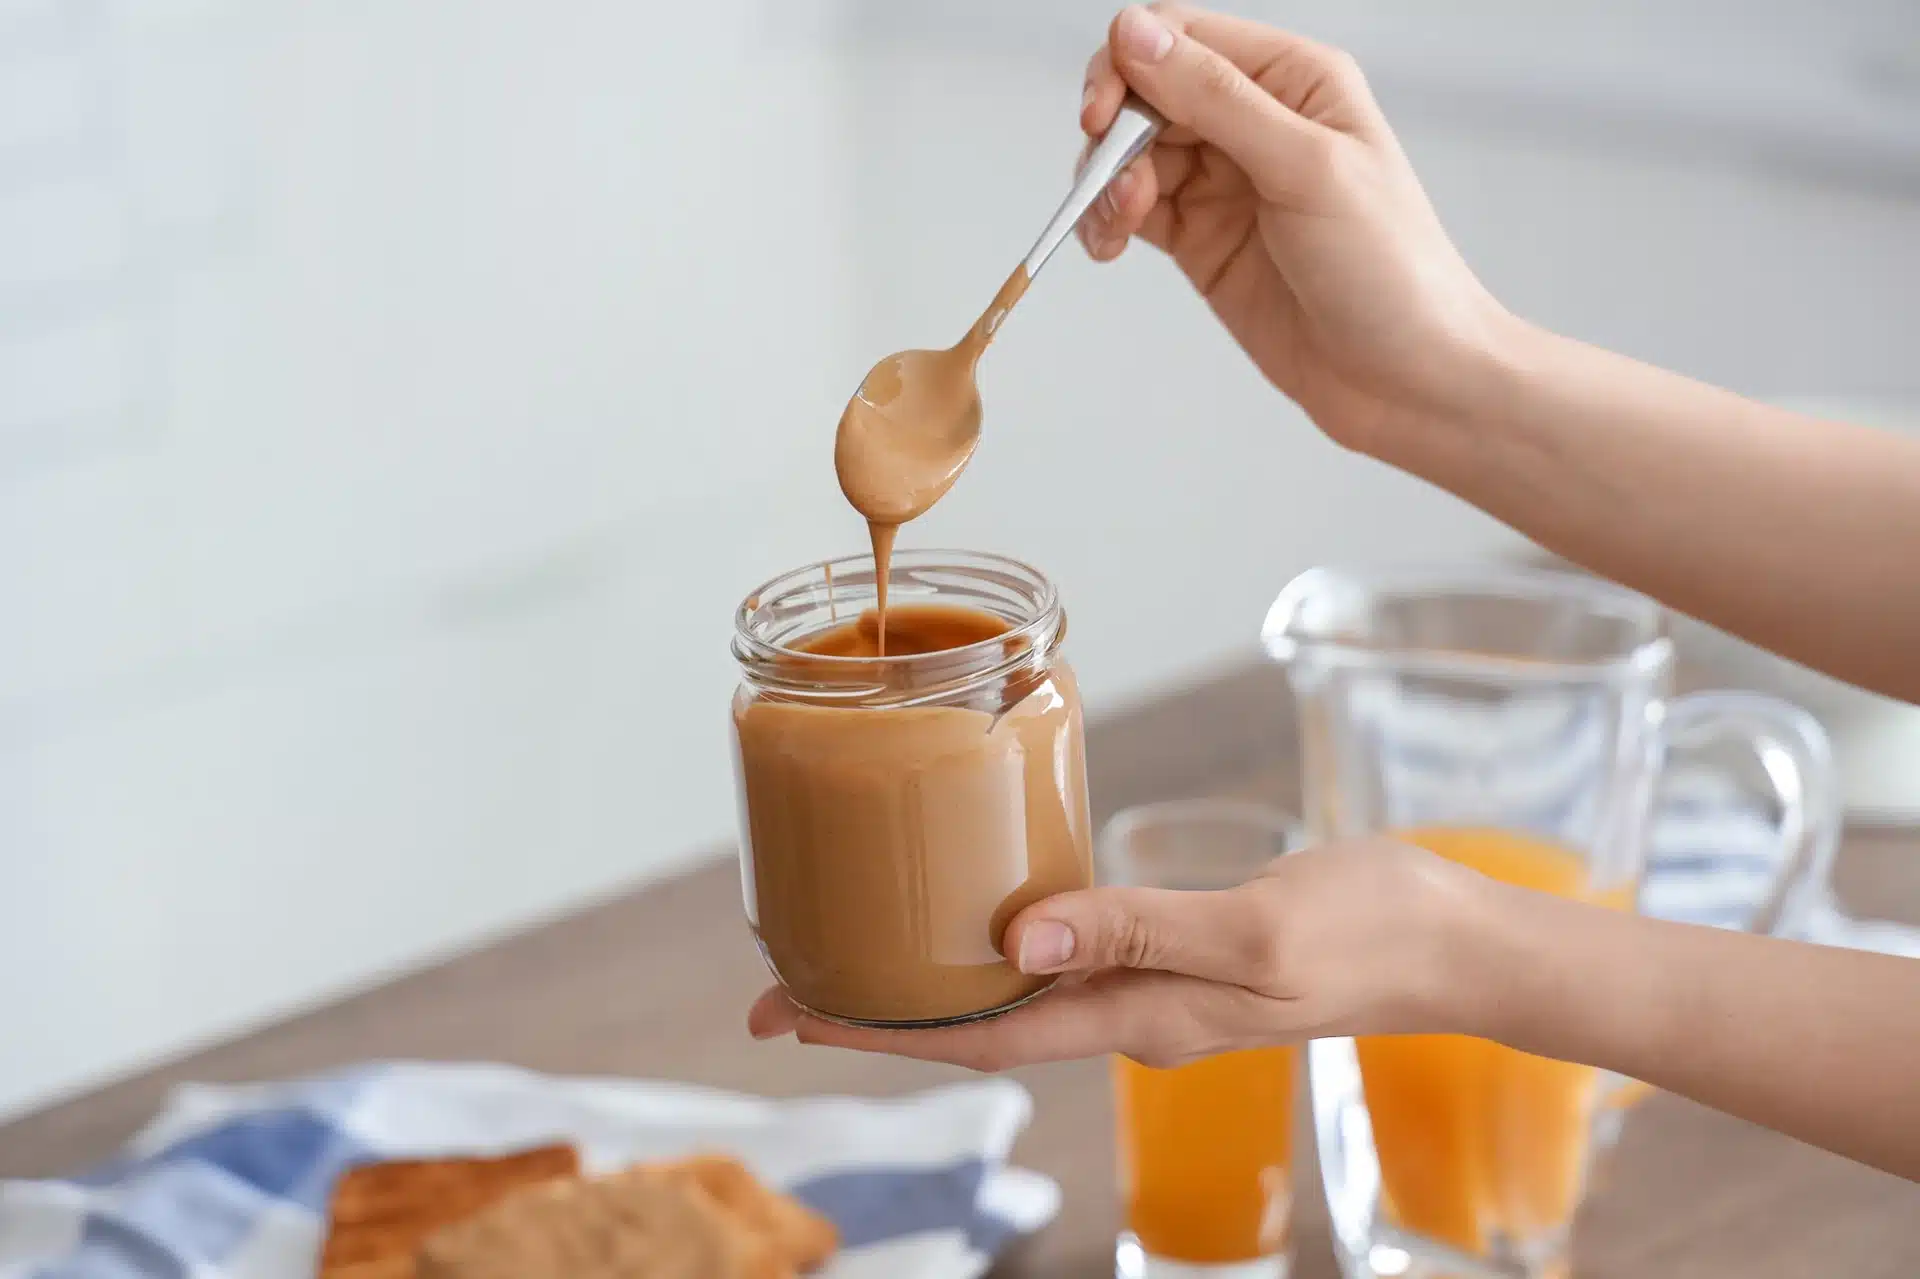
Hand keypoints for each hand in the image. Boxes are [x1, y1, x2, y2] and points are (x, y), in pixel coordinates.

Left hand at [747, 839, 1478, 1070]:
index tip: (788, 1016)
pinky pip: (1068, 950)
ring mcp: (1156, 986)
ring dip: (934, 974)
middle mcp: (1132, 1012)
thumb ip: (1136, 931)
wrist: (1454, 940)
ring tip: (860, 942)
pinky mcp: (1179, 950)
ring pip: (1017, 990)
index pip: (980, 1039)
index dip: (878, 1031)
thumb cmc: (1369, 932)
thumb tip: (1016, 943)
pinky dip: (1004, 934)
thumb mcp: (1254, 933)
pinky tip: (985, 904)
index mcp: (1139, 1017)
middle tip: (787, 980)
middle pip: (980, 1023)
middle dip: (880, 1009)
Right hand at [1078, 5, 1511, 453]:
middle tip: (1115, 189)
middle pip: (1145, 92)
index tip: (1102, 121)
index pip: (1181, 37)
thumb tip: (1135, 33)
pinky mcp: (1204, 238)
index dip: (1127, 68)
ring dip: (1105, 184)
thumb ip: (1216, 98)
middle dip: (1113, 135)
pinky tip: (1109, 245)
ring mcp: (1227, 181)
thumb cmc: (1391, 271)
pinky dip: (1107, 221)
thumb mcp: (1305, 168)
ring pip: (1131, 153)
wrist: (1409, 380)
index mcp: (1294, 79)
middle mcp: (1257, 119)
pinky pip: (1134, 209)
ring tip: (1118, 228)